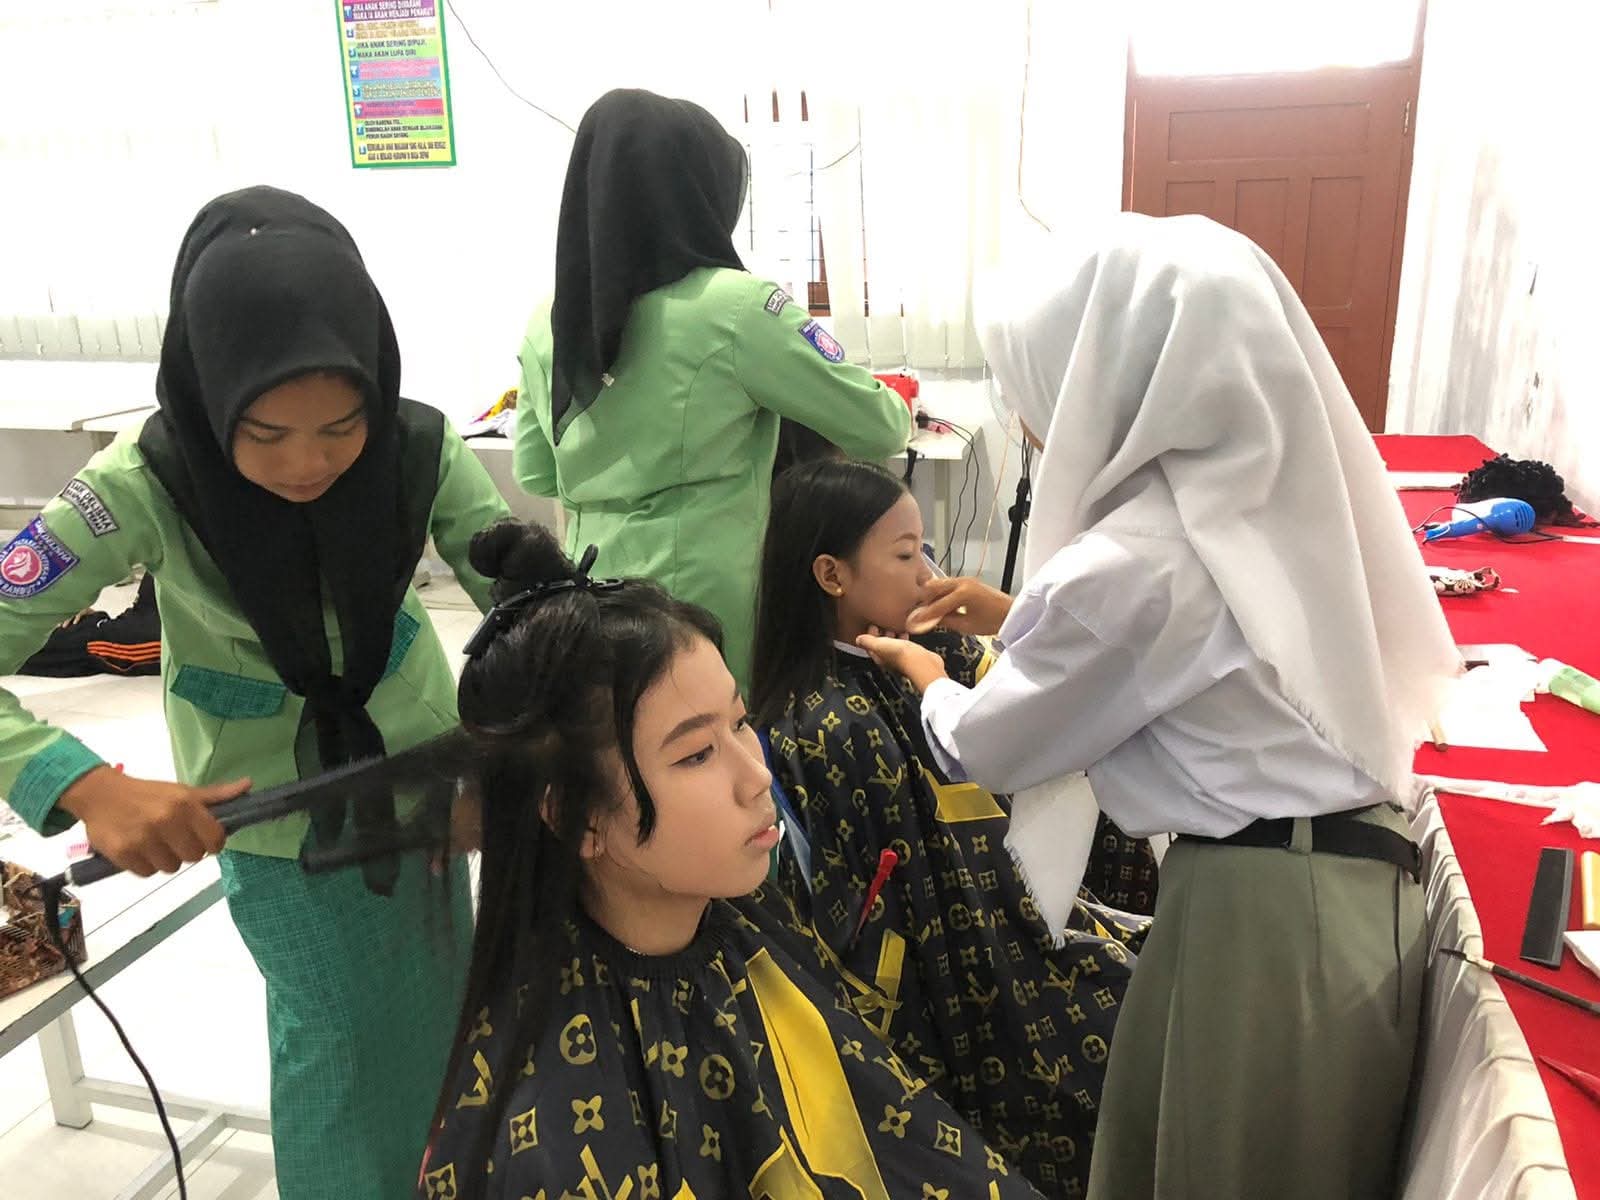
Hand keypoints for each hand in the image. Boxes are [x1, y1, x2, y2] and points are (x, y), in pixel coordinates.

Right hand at [58, 766, 246, 876]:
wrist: (100, 794)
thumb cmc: (148, 794)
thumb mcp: (182, 791)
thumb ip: (216, 795)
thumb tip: (248, 785)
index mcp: (185, 804)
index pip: (215, 840)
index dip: (212, 842)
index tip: (203, 839)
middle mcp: (166, 821)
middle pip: (194, 857)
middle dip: (187, 850)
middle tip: (174, 838)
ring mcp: (144, 839)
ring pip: (171, 867)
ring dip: (165, 859)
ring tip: (155, 842)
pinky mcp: (124, 854)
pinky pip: (147, 873)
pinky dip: (145, 865)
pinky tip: (139, 848)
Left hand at [857, 630, 947, 693]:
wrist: (922, 663)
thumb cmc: (902, 657)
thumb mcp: (879, 645)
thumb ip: (868, 641)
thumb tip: (858, 640)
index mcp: (879, 657)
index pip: (870, 646)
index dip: (870, 635)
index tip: (872, 625)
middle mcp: (889, 659)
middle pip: (882, 645)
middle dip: (881, 634)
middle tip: (883, 623)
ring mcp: (901, 657)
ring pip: (894, 644)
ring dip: (893, 635)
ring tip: (894, 625)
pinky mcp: (912, 654)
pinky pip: (905, 644)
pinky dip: (903, 637)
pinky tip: (907, 632)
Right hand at [906, 576, 1013, 635]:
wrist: (1011, 613)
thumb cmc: (992, 621)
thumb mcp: (967, 626)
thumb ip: (946, 621)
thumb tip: (929, 621)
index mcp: (963, 594)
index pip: (937, 605)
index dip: (924, 615)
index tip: (912, 622)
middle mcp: (962, 582)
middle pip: (933, 587)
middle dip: (924, 600)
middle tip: (917, 613)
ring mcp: (965, 580)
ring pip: (939, 584)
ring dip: (931, 596)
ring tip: (927, 611)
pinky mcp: (967, 581)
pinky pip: (947, 585)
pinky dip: (940, 594)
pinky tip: (940, 606)